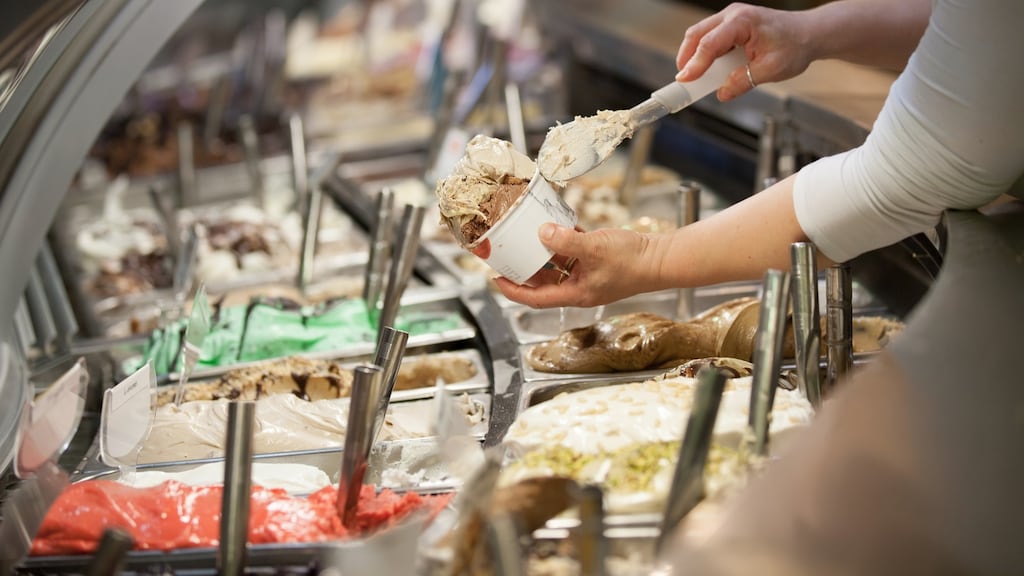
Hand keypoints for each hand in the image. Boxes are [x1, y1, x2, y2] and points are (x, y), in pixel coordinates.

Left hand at [494, 223, 664, 308]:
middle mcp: (579, 286)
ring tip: (522, 237)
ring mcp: (588, 273)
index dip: (513, 290)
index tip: (494, 279)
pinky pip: (572, 251)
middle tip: (504, 255)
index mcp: (576, 293)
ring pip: (556, 264)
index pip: (535, 298)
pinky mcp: (596, 259)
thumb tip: (542, 232)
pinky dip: (562, 239)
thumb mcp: (595, 248)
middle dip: (522, 269)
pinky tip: (554, 223)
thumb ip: (566, 241)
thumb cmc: (633, 261)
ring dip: (541, 252)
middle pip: (542, 281)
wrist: (661, 257)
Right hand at [675, 3, 813, 100]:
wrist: (810, 33)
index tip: (684, 80)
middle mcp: (733, 15)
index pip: (710, 44)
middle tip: (684, 81)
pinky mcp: (731, 25)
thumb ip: (744, 82)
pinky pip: (710, 38)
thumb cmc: (795, 45)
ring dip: (694, 56)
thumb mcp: (771, 70)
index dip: (694, 64)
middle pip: (697, 34)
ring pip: (700, 35)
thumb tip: (722, 93)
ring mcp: (731, 18)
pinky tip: (709, 70)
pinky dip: (705, 54)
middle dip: (686, 58)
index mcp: (743, 22)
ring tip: (695, 78)